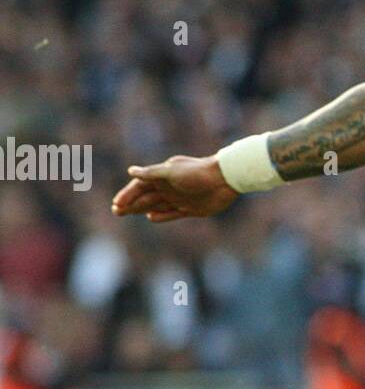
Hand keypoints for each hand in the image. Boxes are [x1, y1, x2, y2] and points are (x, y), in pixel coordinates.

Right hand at [111, 154, 238, 222]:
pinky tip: (150, 217)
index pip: (140, 186)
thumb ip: (152, 173)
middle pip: (145, 197)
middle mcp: (169, 187)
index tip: (116, 203)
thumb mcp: (172, 172)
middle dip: (130, 203)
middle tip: (116, 211)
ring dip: (141, 209)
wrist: (224, 179)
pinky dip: (162, 215)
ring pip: (156, 205)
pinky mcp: (191, 208)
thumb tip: (131, 171)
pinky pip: (172, 213)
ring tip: (126, 213)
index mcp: (163, 176)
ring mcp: (179, 198)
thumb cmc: (197, 173)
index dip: (128, 194)